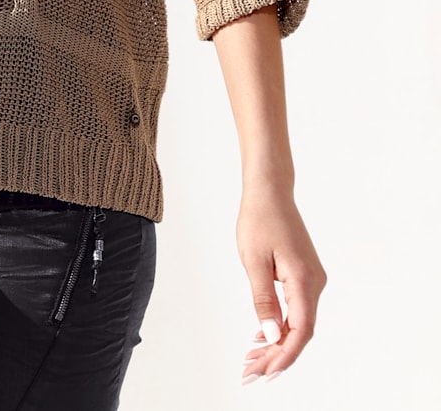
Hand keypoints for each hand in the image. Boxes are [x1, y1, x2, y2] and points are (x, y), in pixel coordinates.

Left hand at [236, 186, 325, 384]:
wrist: (270, 190)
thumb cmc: (259, 219)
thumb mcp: (253, 260)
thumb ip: (264, 299)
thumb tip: (273, 335)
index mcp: (304, 280)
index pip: (300, 331)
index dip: (283, 356)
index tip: (264, 373)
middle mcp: (315, 283)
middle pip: (301, 331)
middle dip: (277, 355)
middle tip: (250, 372)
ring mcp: (312, 279)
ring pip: (299, 321)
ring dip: (278, 342)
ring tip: (252, 359)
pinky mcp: (305, 274)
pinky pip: (297, 308)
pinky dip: (281, 325)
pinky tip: (263, 336)